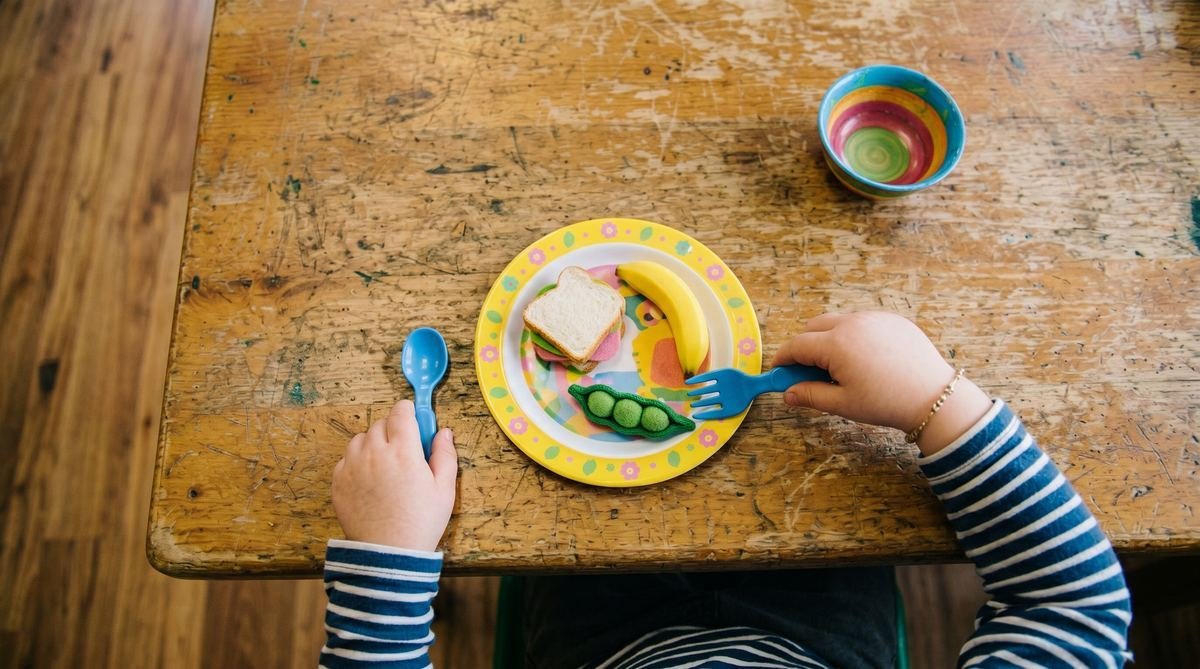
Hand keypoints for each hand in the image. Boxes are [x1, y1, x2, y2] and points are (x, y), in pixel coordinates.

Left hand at [331, 400, 457, 550]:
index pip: (400, 412)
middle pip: (381, 424)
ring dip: (373, 443)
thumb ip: (445, 455)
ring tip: (384, 464)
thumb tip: (443, 432)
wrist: (388, 554)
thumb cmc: (420, 523)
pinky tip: (370, 479)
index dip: (408, 411)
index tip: (412, 417)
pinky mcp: (338, 481)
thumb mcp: (444, 490)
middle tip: (403, 450)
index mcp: (404, 451)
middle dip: (393, 430)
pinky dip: (357, 461)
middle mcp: (375, 453)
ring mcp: (352, 466)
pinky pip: (346, 459)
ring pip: (361, 439)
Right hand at [772, 312, 991, 453]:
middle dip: (805, 346)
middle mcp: (853, 323)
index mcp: (836, 343)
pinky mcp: (892, 320)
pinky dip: (854, 336)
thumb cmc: (887, 402)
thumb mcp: (843, 403)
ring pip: (839, 322)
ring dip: (829, 339)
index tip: (779, 371)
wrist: (933, 397)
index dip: (784, 359)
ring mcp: (874, 318)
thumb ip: (810, 395)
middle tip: (808, 371)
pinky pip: (863, 322)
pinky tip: (865, 361)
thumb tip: (787, 394)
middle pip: (814, 327)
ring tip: (840, 368)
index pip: (797, 345)